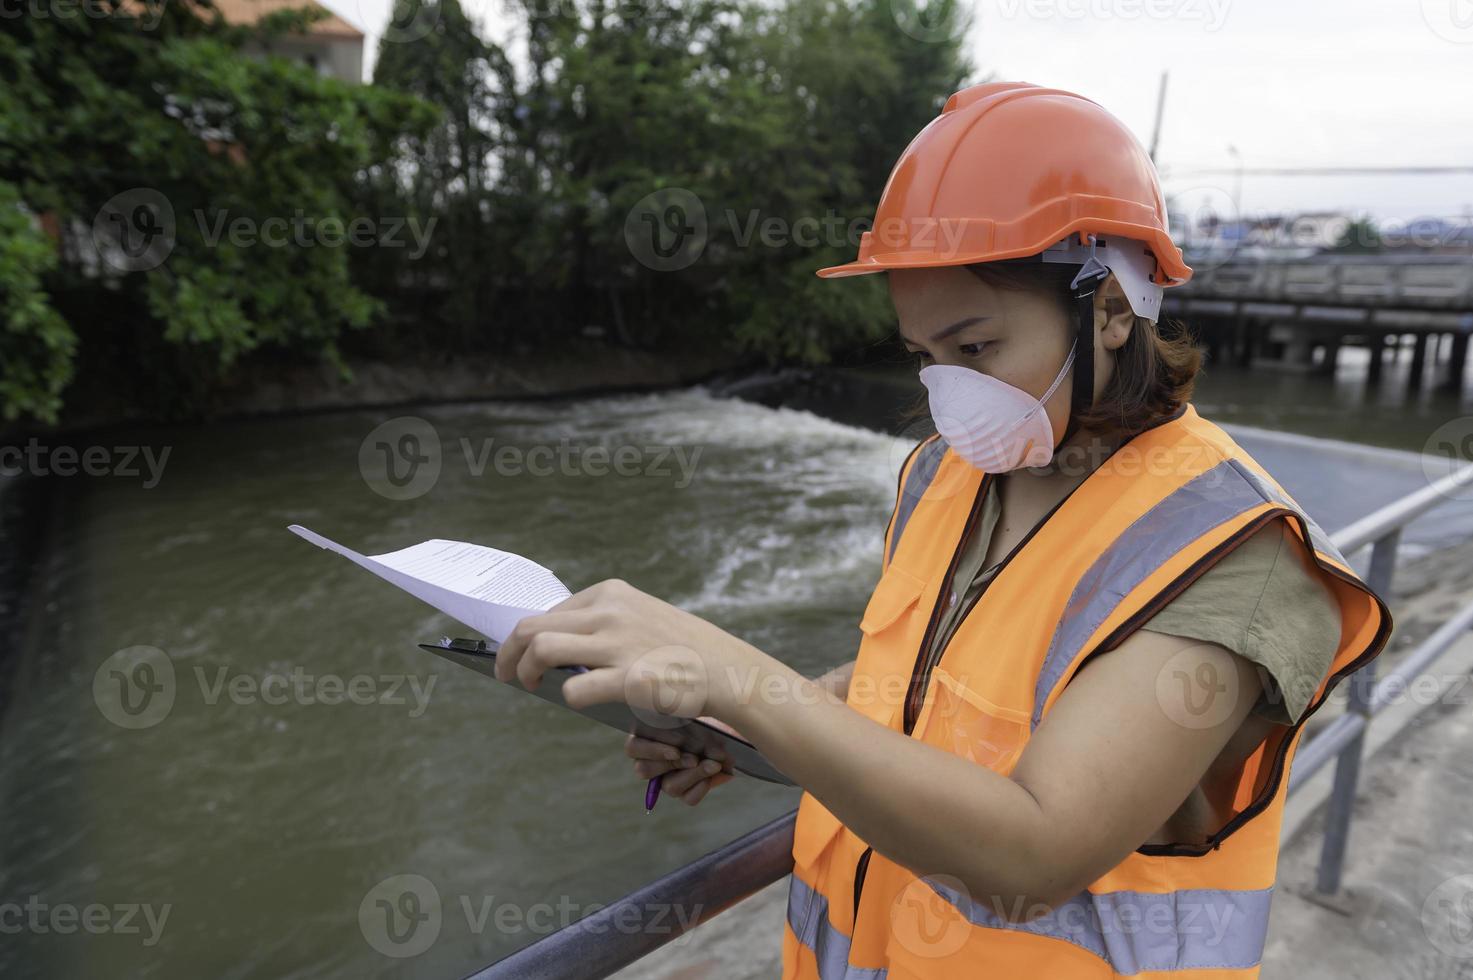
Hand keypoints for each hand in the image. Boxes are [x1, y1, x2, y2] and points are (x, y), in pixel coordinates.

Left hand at [493, 579, 773, 723]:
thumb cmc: (681, 650)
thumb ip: (603, 622)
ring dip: (524, 671)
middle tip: (506, 675)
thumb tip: (555, 641)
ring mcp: (619, 645)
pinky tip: (577, 699)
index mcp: (612, 594)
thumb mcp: (642, 617)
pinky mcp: (630, 679)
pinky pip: (575, 688)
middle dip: (508, 654)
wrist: (727, 671)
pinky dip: (567, 696)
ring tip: (528, 686)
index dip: (524, 637)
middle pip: (532, 627)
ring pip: (541, 650)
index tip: (518, 655)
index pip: (548, 612)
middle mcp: (610, 613)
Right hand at [624, 718, 739, 805]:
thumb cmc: (707, 717)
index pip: (633, 749)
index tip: (676, 749)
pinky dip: (704, 786)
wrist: (732, 731)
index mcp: (646, 737)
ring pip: (670, 787)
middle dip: (672, 764)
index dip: (653, 751)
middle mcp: (653, 761)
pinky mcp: (687, 792)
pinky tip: (718, 773)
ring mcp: (668, 779)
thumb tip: (672, 714)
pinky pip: (689, 798)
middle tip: (694, 758)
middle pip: (644, 771)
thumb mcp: (693, 710)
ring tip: (714, 764)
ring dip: (694, 775)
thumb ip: (679, 711)